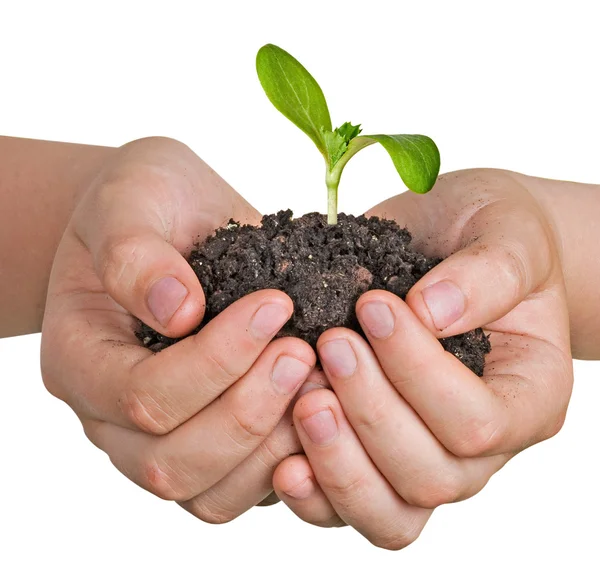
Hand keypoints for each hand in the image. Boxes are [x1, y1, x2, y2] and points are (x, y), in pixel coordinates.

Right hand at [41, 137, 315, 521]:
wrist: (169, 220)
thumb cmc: (144, 204)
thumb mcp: (131, 200)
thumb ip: (136, 253)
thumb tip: (178, 310)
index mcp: (80, 359)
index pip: (141, 395)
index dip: (214, 361)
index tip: (274, 306)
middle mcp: (111, 418)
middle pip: (171, 461)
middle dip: (249, 410)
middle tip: (303, 352)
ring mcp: (161, 439)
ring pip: (209, 494)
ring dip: (273, 444)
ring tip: (320, 380)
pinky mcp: (210, 446)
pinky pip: (244, 489)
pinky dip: (288, 462)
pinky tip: (322, 407)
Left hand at [271, 168, 572, 548]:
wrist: (452, 243)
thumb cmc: (487, 237)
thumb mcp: (507, 235)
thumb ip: (488, 273)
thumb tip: (431, 312)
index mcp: (527, 398)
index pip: (477, 421)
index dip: (418, 371)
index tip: (373, 305)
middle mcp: (481, 448)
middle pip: (428, 476)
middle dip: (370, 412)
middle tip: (331, 346)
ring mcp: (424, 460)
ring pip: (389, 513)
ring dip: (338, 462)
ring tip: (303, 400)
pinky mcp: (373, 458)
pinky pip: (346, 508)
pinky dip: (313, 493)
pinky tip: (281, 459)